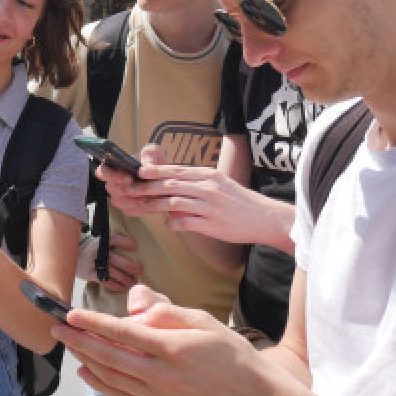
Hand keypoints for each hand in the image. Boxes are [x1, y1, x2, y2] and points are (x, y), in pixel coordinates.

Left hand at [54, 285, 302, 395]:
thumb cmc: (233, 356)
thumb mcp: (205, 321)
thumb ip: (167, 311)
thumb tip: (136, 307)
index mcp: (174, 347)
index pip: (123, 332)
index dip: (93, 322)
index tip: (72, 314)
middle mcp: (164, 374)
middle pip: (110, 356)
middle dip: (79, 341)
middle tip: (57, 328)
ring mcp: (161, 395)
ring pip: (113, 377)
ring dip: (86, 360)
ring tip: (69, 346)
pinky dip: (102, 384)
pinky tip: (88, 373)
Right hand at [76, 232, 141, 290]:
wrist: (72, 254)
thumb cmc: (90, 249)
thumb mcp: (98, 242)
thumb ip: (110, 244)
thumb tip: (132, 248)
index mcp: (101, 242)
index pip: (114, 239)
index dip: (124, 242)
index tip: (135, 247)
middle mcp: (97, 252)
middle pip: (116, 259)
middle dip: (129, 266)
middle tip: (139, 271)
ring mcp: (93, 263)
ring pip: (112, 272)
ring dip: (124, 278)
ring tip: (133, 282)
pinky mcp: (90, 273)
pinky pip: (104, 280)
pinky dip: (114, 285)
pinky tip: (122, 288)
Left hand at [102, 159, 292, 248]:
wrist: (264, 218)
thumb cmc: (239, 201)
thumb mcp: (219, 183)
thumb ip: (196, 183)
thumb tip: (172, 185)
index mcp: (208, 175)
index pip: (176, 171)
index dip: (155, 171)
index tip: (138, 172)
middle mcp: (207, 188)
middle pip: (170, 185)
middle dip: (148, 187)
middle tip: (131, 190)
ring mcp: (209, 206)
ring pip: (174, 203)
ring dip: (155, 205)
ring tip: (142, 207)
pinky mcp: (212, 224)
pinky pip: (185, 223)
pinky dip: (173, 223)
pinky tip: (167, 224)